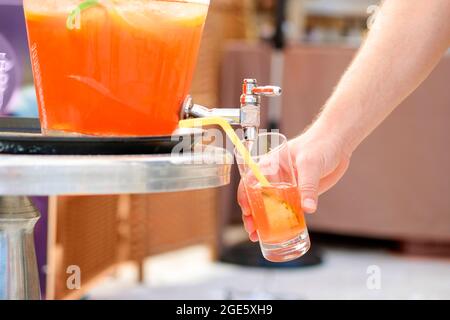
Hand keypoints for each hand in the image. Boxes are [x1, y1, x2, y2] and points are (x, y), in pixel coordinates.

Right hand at [237, 127, 351, 241]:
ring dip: (264, 221)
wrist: (338, 143)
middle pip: (257, 197)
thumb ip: (308, 186)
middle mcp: (275, 177)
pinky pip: (288, 210)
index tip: (246, 210)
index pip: (250, 180)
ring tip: (258, 236)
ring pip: (271, 206)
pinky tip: (279, 233)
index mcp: (270, 164)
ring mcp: (286, 187)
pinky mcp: (299, 194)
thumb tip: (308, 208)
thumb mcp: (310, 163)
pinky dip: (283, 222)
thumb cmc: (319, 144)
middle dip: (252, 214)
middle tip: (251, 229)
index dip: (245, 196)